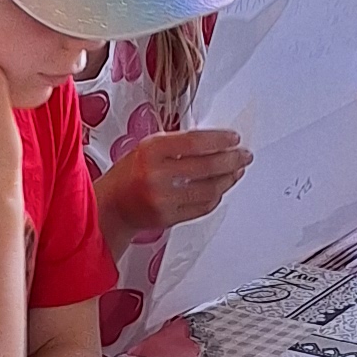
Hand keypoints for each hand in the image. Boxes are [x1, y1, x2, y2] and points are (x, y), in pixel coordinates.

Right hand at [98, 129, 249, 246]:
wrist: (111, 205)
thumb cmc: (131, 173)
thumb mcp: (148, 147)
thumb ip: (178, 143)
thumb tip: (218, 141)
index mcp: (150, 150)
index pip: (195, 141)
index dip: (220, 139)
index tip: (235, 138)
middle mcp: (156, 174)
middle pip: (206, 166)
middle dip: (232, 159)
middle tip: (245, 155)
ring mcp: (162, 199)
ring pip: (209, 189)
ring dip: (228, 179)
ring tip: (236, 171)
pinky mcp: (168, 218)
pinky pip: (202, 207)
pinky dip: (216, 196)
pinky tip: (221, 188)